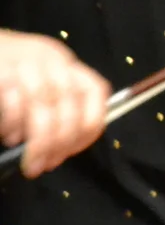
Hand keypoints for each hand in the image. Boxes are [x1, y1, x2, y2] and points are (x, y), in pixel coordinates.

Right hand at [0, 33, 108, 179]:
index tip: (71, 151)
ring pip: (43, 102)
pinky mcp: (1, 69)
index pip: (96, 91)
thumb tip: (59, 151)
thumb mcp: (36, 85)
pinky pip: (12, 98)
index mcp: (65, 64)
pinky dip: (13, 124)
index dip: (89, 126)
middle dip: (59, 142)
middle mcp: (50, 58)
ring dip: (38, 139)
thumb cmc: (5, 77)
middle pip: (68, 102)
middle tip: (44, 165)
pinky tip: (9, 137)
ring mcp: (24, 60)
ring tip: (28, 158)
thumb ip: (54, 110)